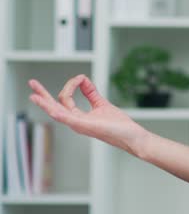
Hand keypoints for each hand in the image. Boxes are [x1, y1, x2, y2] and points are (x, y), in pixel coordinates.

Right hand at [28, 74, 149, 155]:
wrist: (131, 136)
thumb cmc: (118, 124)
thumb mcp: (101, 104)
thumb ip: (91, 92)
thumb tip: (82, 79)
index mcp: (78, 117)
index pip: (64, 100)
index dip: (72, 85)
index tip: (81, 77)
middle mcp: (74, 122)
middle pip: (54, 106)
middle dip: (42, 95)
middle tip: (32, 83)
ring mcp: (78, 125)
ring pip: (56, 112)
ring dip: (44, 103)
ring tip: (33, 94)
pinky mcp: (83, 126)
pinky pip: (66, 118)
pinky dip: (56, 111)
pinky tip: (48, 105)